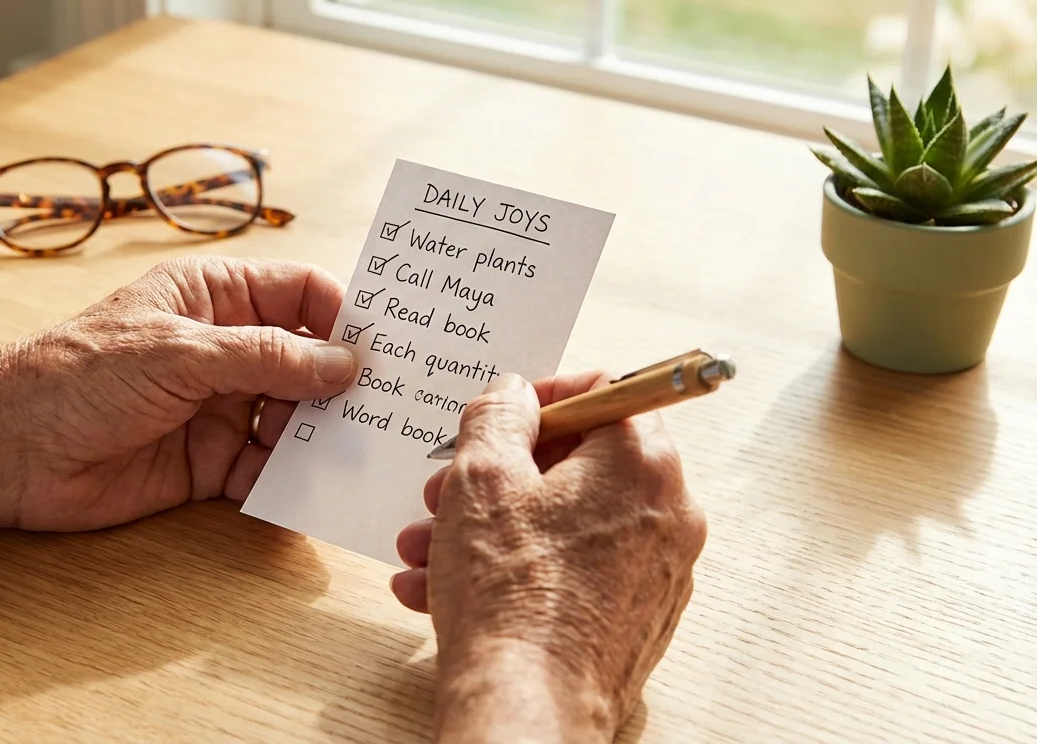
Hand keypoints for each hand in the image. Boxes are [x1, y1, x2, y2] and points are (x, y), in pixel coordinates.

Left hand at [0, 256, 356, 530]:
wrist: (10, 451)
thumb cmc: (80, 377)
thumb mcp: (182, 353)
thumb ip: (267, 358)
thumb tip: (344, 364)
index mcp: (214, 296)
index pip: (300, 294)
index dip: (344, 316)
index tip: (386, 347)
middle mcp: (223, 348)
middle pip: (306, 360)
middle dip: (344, 384)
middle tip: (393, 407)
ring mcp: (218, 407)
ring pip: (293, 419)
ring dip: (322, 436)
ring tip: (361, 453)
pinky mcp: (208, 464)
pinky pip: (266, 471)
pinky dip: (289, 482)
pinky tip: (312, 492)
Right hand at [390, 372, 706, 739]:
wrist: (529, 704)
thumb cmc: (511, 596)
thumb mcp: (481, 477)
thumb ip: (497, 415)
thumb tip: (513, 394)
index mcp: (642, 461)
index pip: (602, 390)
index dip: (538, 396)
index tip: (497, 416)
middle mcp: (667, 512)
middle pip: (576, 461)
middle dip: (496, 473)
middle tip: (445, 490)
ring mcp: (655, 570)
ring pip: (563, 521)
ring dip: (488, 525)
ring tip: (427, 548)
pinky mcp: (635, 616)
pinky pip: (571, 569)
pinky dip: (514, 567)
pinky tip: (444, 587)